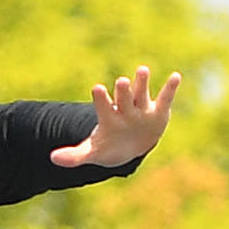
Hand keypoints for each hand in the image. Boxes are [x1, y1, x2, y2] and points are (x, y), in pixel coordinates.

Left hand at [51, 64, 179, 168]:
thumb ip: (74, 156)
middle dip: (122, 90)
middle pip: (123, 97)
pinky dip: (170, 88)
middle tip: (121, 81)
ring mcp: (141, 109)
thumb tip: (52, 158)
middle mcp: (124, 109)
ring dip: (142, 83)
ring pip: (141, 93)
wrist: (130, 147)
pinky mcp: (158, 111)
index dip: (101, 98)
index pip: (103, 106)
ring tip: (142, 70)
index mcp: (108, 117)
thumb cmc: (109, 146)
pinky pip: (165, 98)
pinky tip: (176, 76)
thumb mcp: (92, 152)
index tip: (97, 88)